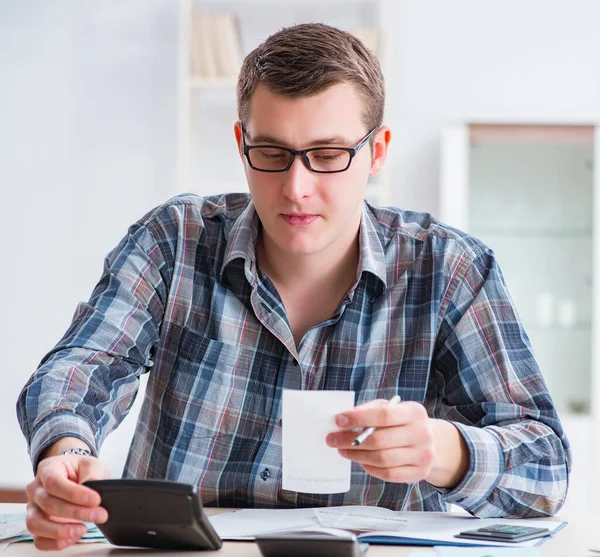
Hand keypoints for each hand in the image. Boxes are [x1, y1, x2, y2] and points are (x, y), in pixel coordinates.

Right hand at [25, 454, 109, 550]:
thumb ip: (91, 472)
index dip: (74, 494)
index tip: (95, 500)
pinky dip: (54, 542)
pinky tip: (72, 537)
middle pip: (48, 504)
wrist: (76, 476)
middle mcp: (36, 489)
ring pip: (37, 524)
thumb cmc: (81, 470)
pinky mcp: (37, 525)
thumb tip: (90, 485)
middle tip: (100, 515)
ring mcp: (33, 508)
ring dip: (61, 531)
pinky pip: (38, 539)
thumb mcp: (91, 464)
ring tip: (83, 529)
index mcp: (47, 469)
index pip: (54, 483)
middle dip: (76, 512)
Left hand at [326, 399, 448, 484]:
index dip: (359, 418)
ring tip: (342, 450)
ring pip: (382, 459)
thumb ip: (369, 411)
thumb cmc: (402, 422)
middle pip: (380, 440)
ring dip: (357, 455)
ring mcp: (423, 456)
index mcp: (415, 412)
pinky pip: (388, 474)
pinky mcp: (419, 473)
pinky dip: (370, 468)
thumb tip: (343, 420)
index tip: (338, 420)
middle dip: (350, 440)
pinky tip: (360, 461)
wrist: (431, 441)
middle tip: (332, 439)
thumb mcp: (391, 408)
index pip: (384, 415)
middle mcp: (422, 434)